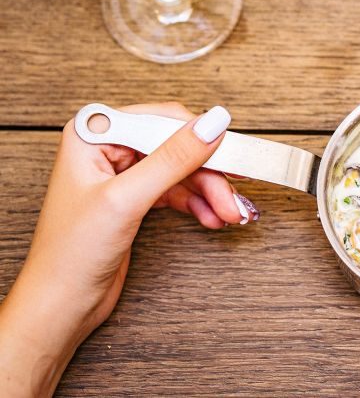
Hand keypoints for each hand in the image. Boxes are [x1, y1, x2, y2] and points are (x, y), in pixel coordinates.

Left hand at [0, 103, 258, 396]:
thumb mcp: (126, 200)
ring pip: (182, 170)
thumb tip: (211, 124)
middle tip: (232, 196)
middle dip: (209, 174)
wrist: (60, 305)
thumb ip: (172, 158)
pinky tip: (212, 218)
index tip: (233, 154)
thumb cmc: (69, 256)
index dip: (200, 137)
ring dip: (209, 192)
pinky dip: (198, 204)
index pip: (162, 120)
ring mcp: (122, 175)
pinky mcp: (135, 199)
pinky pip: (177, 190)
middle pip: (177, 146)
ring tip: (228, 213)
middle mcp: (107, 150)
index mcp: (94, 136)